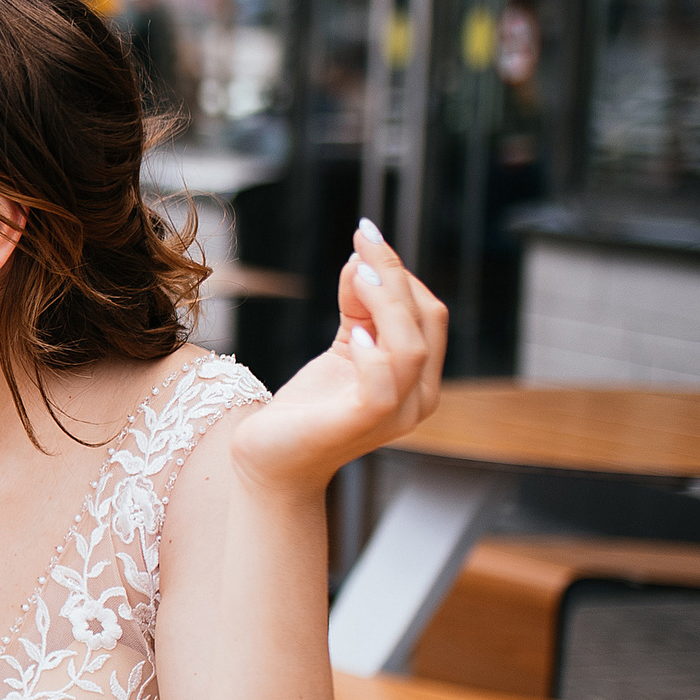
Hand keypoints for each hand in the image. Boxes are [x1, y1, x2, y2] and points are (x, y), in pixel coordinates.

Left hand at [230, 219, 447, 495]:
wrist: (271, 460)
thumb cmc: (308, 407)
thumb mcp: (344, 348)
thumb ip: (359, 308)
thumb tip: (363, 260)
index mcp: (419, 377)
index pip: (428, 314)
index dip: (400, 273)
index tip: (365, 240)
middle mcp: (418, 398)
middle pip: (426, 321)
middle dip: (395, 274)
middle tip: (363, 239)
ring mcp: (395, 414)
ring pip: (410, 346)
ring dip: (385, 301)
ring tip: (357, 273)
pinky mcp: (361, 422)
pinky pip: (383, 383)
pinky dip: (372, 352)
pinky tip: (352, 333)